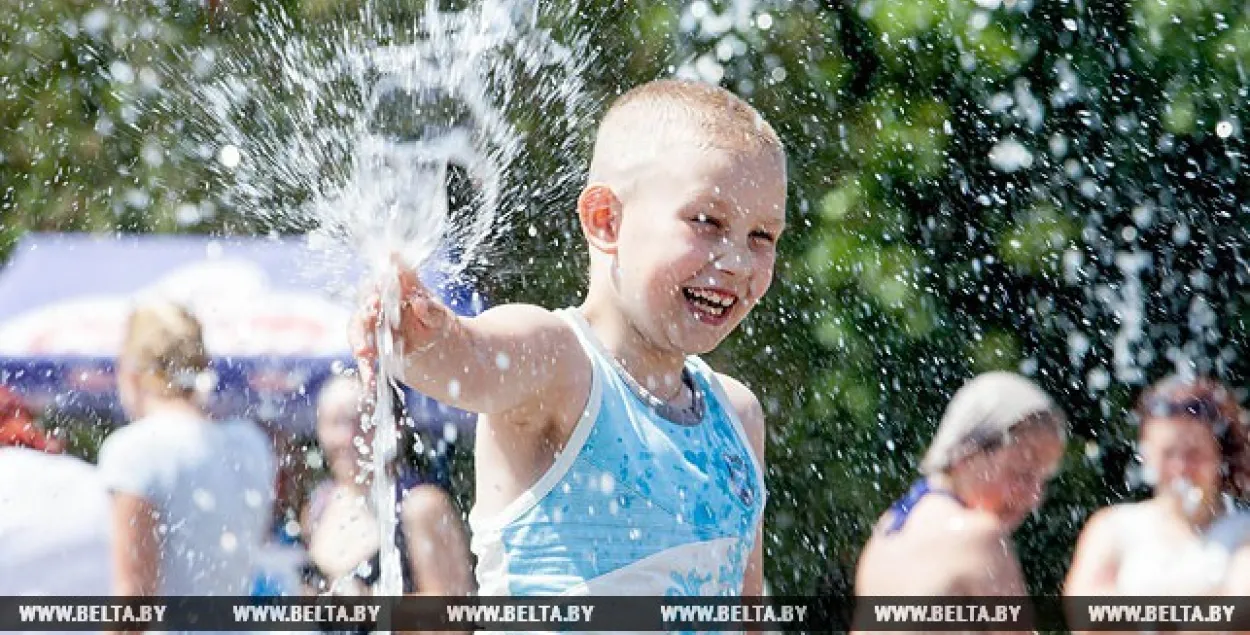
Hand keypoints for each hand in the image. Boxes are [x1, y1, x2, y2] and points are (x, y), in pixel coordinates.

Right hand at [350, 254, 452, 392]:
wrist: (447, 354)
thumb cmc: (440, 326)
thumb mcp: (439, 315)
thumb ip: (429, 308)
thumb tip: (418, 302)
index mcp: (395, 292)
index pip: (381, 285)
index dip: (378, 289)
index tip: (377, 298)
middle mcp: (380, 309)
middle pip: (365, 308)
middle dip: (365, 314)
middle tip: (370, 314)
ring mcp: (374, 329)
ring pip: (359, 332)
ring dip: (360, 342)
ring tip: (364, 354)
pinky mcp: (374, 350)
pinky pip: (366, 359)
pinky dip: (366, 371)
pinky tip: (370, 384)